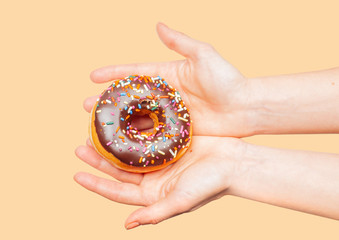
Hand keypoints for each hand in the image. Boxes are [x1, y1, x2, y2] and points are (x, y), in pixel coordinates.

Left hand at [74, 136, 243, 228]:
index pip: (117, 191)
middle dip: (99, 158)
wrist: (235, 163)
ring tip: (97, 129)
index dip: (97, 184)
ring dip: (114, 141)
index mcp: (152, 193)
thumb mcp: (182, 201)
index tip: (77, 175)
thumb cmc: (211, 185)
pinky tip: (122, 118)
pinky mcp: (169, 142)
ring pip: (129, 149)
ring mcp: (160, 158)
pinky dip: (133, 127)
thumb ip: (155, 213)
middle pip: (119, 168)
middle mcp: (153, 176)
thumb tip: (127, 224)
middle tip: (81, 145)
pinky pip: (146, 134)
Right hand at [84, 23, 253, 136]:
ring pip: (137, 118)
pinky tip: (121, 143)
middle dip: (108, 102)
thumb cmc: (226, 80)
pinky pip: (152, 134)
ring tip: (98, 127)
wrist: (245, 107)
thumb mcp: (204, 56)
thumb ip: (181, 42)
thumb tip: (158, 26)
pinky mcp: (176, 131)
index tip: (92, 76)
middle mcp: (164, 95)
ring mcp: (169, 114)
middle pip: (130, 98)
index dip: (113, 74)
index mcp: (167, 75)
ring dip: (118, 122)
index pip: (134, 73)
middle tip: (87, 107)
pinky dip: (136, 138)